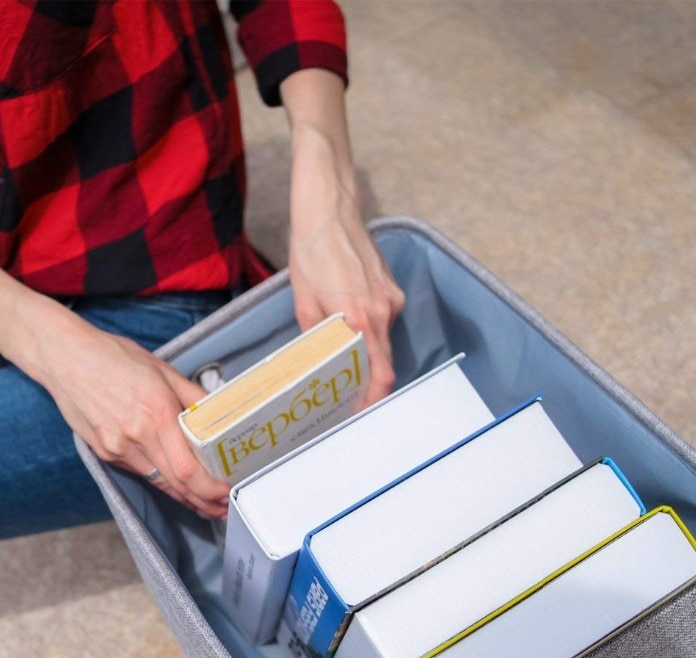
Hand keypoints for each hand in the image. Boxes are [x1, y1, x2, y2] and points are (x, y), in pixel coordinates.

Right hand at [0, 243, 229, 517]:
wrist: (63, 357)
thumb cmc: (113, 357)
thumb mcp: (163, 370)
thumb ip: (193, 396)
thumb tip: (219, 413)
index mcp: (156, 414)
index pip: (188, 469)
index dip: (210, 489)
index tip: (226, 493)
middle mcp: (136, 437)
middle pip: (175, 484)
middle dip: (203, 501)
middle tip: (223, 508)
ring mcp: (117, 448)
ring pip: (158, 482)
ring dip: (184, 496)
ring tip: (206, 502)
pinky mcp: (104, 453)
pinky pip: (140, 472)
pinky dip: (161, 481)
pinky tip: (175, 484)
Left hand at [288, 170, 404, 405]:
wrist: (331, 208)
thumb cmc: (313, 249)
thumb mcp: (304, 299)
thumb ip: (316, 335)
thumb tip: (319, 361)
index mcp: (360, 318)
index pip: (380, 373)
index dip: (373, 398)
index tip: (360, 411)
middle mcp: (383, 311)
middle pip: (384, 362)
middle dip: (369, 382)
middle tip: (348, 395)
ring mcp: (391, 298)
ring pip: (384, 340)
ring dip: (368, 354)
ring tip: (343, 359)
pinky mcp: (391, 287)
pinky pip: (384, 319)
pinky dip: (370, 331)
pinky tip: (350, 326)